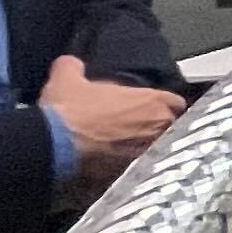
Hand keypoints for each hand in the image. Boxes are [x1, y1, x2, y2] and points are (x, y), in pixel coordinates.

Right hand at [44, 56, 182, 182]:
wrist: (55, 141)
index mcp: (150, 99)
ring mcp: (144, 149)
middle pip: (171, 125)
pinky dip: (130, 160)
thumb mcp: (68, 76)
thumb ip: (75, 66)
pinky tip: (115, 158)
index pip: (176, 102)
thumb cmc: (69, 107)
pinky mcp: (128, 168)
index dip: (167, 104)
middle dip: (161, 125)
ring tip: (129, 142)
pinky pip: (137, 163)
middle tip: (142, 124)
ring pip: (158, 146)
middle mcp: (155, 125)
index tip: (157, 105)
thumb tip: (70, 64)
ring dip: (147, 143)